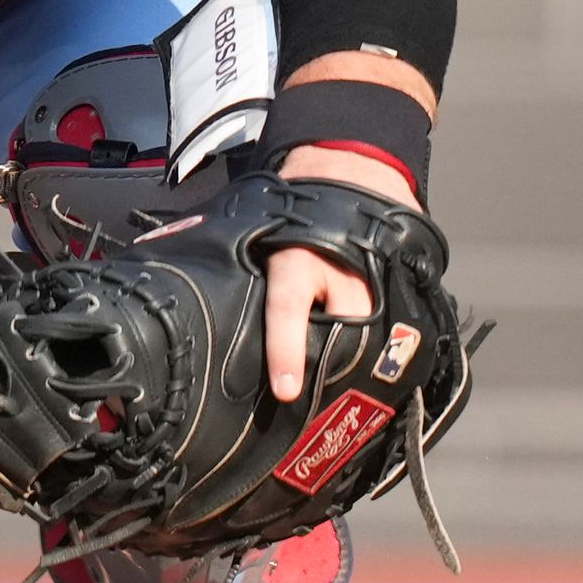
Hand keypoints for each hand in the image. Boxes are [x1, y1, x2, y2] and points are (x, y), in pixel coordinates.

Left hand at [263, 144, 420, 403]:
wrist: (352, 167)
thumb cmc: (294, 210)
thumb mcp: (261, 231)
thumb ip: (241, 266)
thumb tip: (178, 283)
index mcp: (298, 260)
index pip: (288, 308)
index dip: (285, 352)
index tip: (287, 391)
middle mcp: (344, 273)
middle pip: (347, 334)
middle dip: (337, 372)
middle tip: (324, 415)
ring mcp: (380, 279)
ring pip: (379, 335)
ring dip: (369, 369)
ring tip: (361, 410)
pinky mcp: (403, 281)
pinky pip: (403, 325)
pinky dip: (395, 353)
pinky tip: (392, 381)